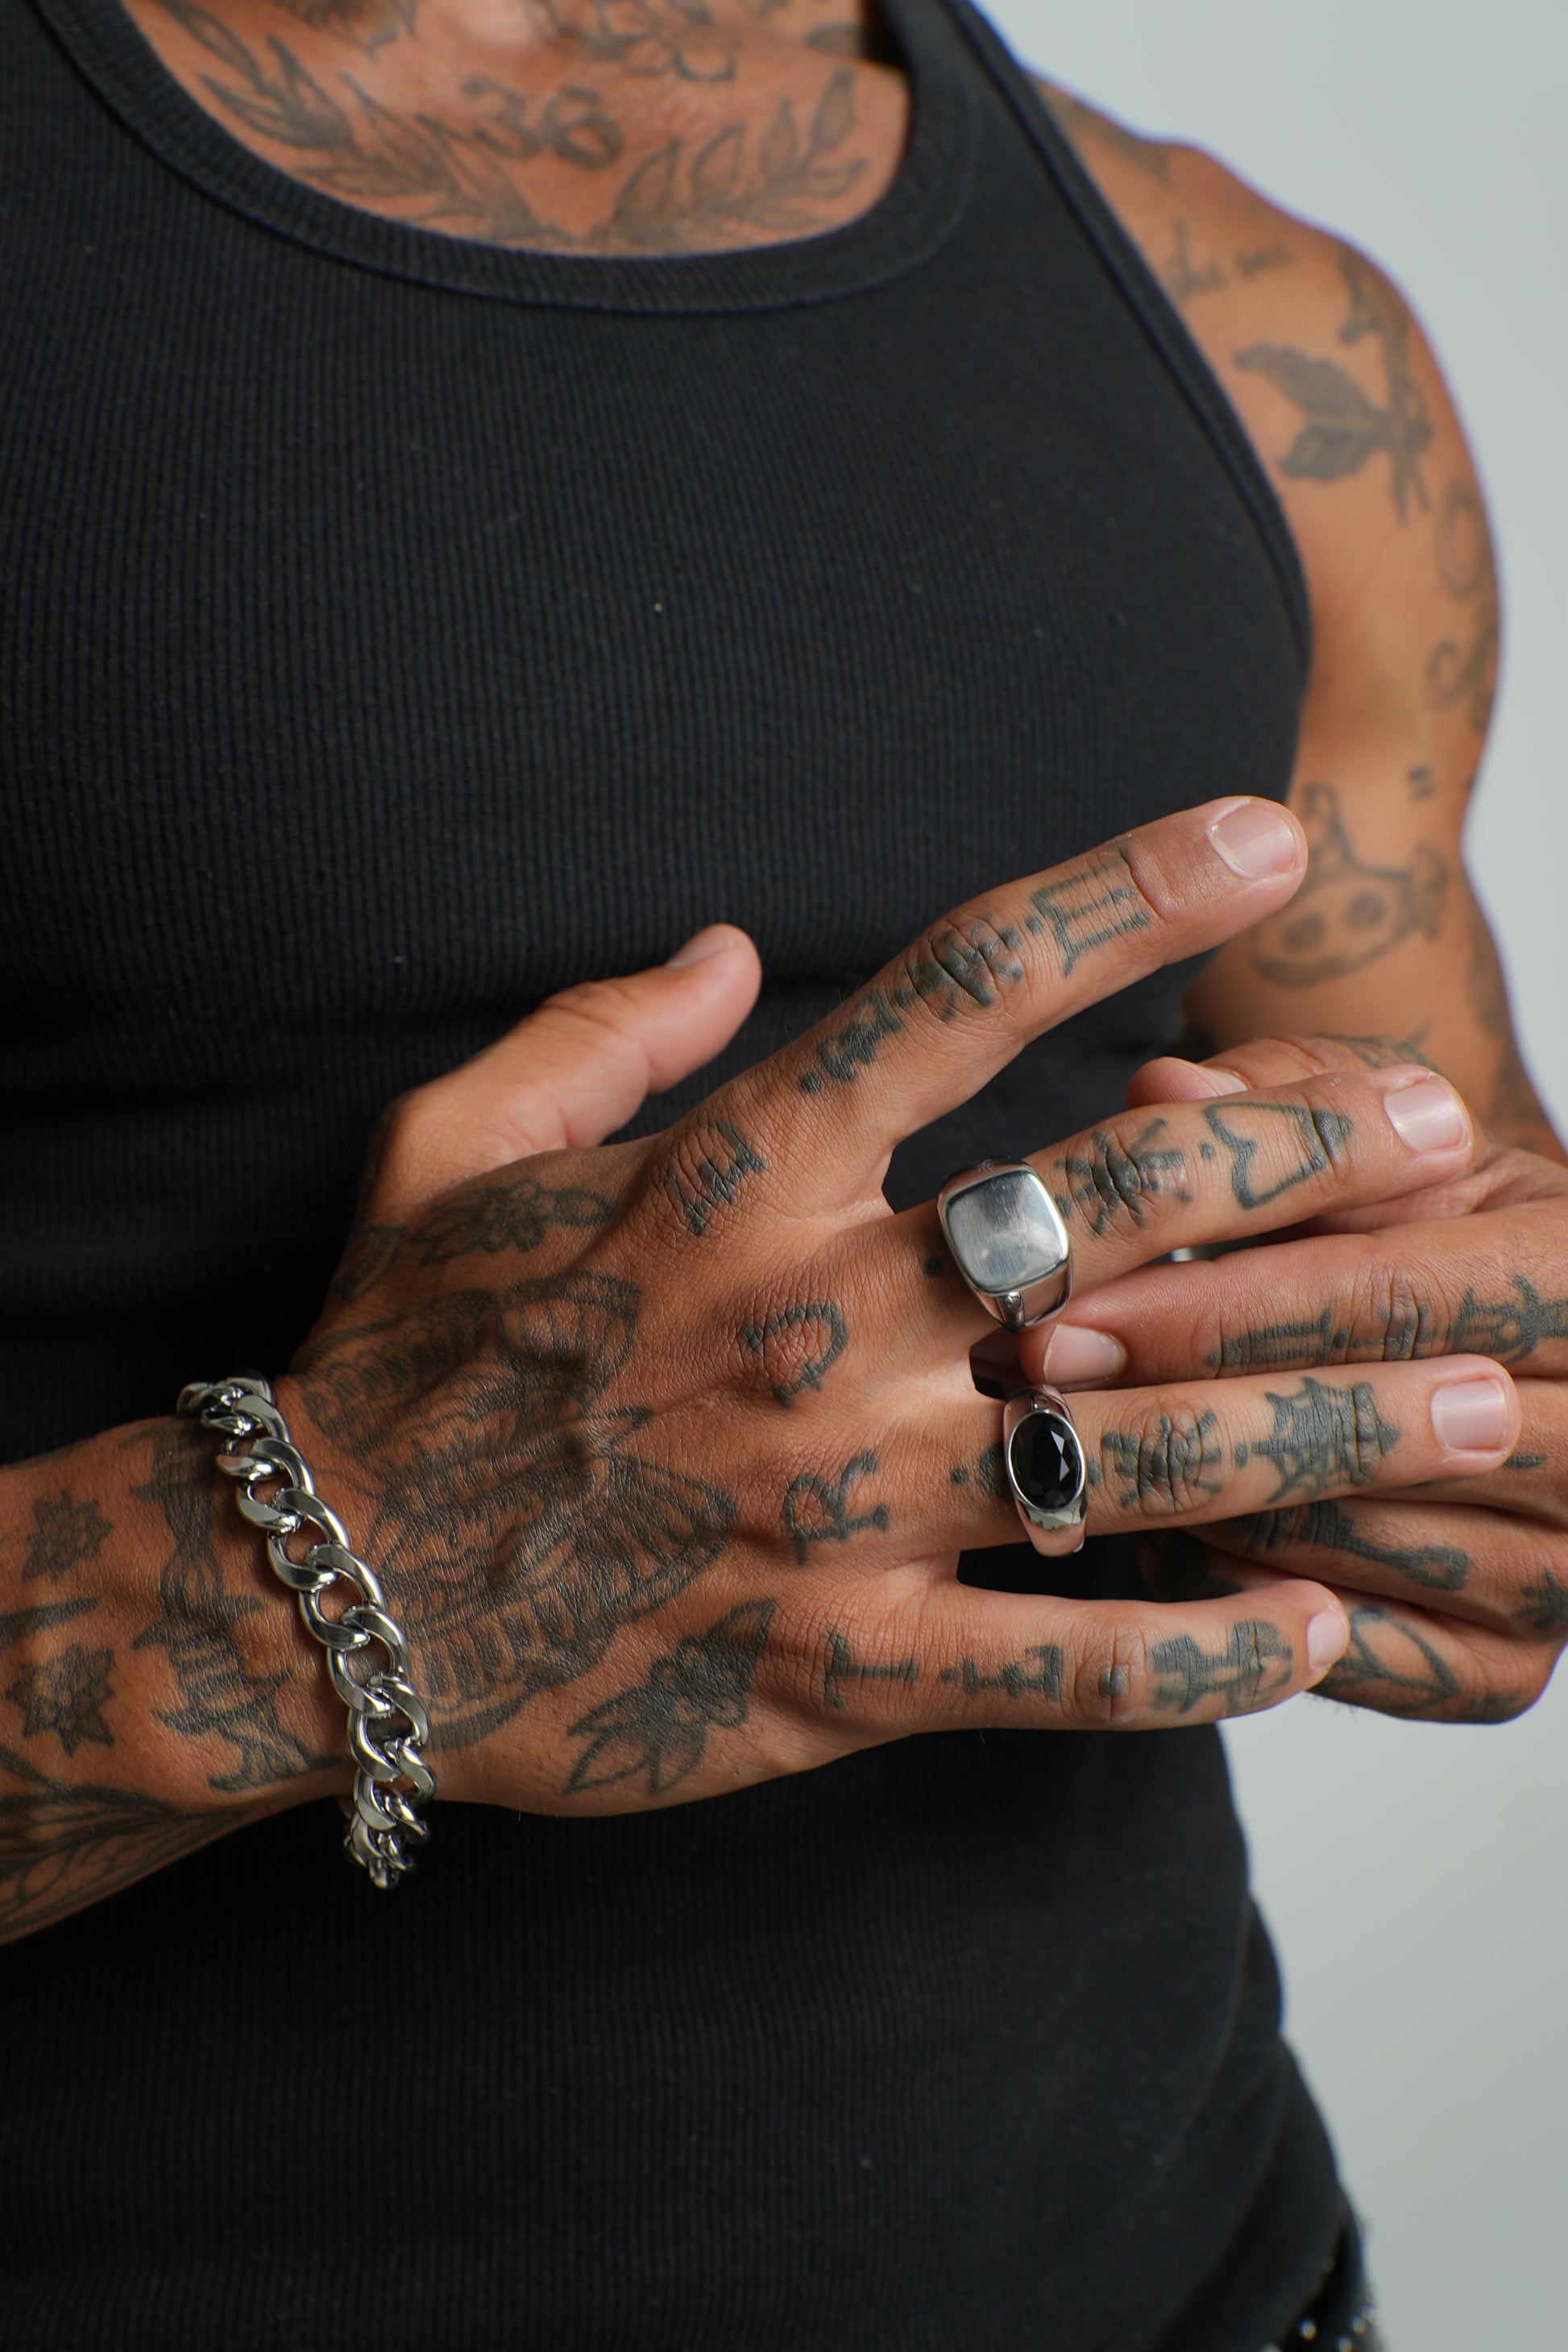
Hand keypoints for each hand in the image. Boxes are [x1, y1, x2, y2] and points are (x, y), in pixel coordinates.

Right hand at [281, 802, 1521, 1816]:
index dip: (1128, 893)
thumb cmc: (393, 1357)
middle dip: (1300, 1162)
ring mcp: (835, 1504)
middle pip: (1113, 1211)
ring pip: (1134, 1445)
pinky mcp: (835, 1667)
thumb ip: (603, 1027)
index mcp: (730, 1181)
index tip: (1263, 833)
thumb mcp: (451, 1148)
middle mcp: (811, 1326)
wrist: (321, 1598)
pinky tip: (1314, 1633)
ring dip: (1326, 1416)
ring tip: (1478, 1396)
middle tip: (1434, 1132)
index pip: (963, 992)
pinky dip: (1197, 1663)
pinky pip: (1057, 1668)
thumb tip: (741, 943)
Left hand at [1022, 1032, 1567, 1722]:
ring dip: (1180, 1495)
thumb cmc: (1396, 1218)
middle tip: (1025, 1377)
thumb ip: (1270, 1101)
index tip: (1064, 1305)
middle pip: (1360, 1432)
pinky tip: (1147, 1528)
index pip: (1394, 1298)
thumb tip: (1160, 1089)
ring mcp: (1562, 1575)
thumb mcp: (1353, 1132)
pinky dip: (1225, 1599)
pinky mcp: (1502, 1673)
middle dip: (1176, 1398)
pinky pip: (1330, 1653)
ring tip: (1057, 1438)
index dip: (1218, 1303)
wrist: (1474, 1345)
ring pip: (1328, 1545)